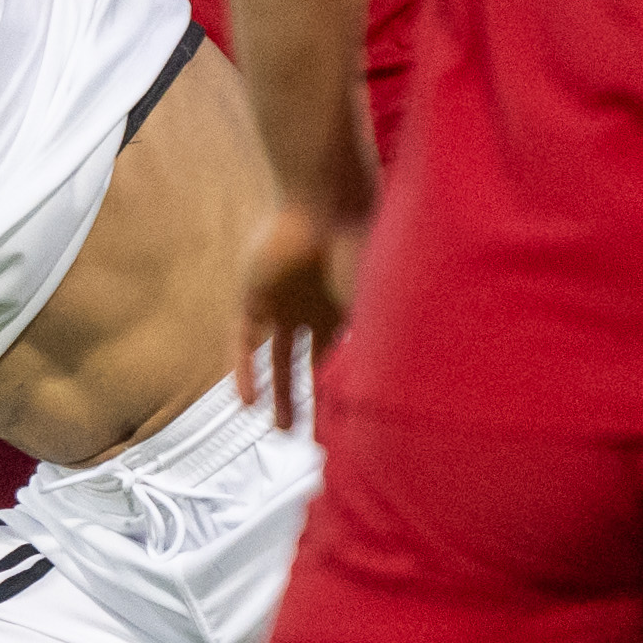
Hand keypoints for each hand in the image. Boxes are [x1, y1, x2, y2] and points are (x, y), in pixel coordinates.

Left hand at [229, 202, 364, 430]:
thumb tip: (398, 404)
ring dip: (279, 393)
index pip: (346, 360)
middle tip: (316, 440)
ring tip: (280, 431)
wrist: (328, 202)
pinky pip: (244, 341)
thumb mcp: (379, 310)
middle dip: (314, 400)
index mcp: (351, 307)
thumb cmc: (365, 251)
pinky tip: (245, 405)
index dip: (347, 394)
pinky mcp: (254, 296)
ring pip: (279, 357)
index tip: (354, 429)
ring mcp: (285, 302)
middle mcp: (318, 307)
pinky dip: (244, 371)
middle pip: (313, 364)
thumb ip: (380, 353)